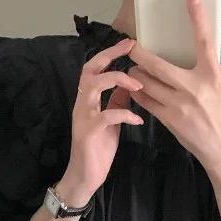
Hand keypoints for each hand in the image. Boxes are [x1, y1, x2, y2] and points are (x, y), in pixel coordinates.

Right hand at [58, 37, 144, 206]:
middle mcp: (82, 103)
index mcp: (88, 99)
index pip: (94, 68)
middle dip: (109, 56)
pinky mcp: (88, 131)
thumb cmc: (98, 148)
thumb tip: (132, 84)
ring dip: (117, 81)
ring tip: (138, 86)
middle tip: (130, 49)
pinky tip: (138, 119)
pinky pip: (106, 115)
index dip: (110, 54)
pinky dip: (125, 114)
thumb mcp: (112, 120)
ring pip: (93, 86)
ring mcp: (83, 116)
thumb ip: (117, 101)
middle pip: (90, 70)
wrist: (85, 176)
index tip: (129, 43)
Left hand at [131, 0, 220, 176]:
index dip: (197, 16)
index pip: (204, 39)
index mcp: (212, 74)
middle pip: (157, 64)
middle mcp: (194, 87)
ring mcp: (179, 104)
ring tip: (134, 70)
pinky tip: (135, 87)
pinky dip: (137, 91)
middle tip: (132, 47)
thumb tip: (200, 51)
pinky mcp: (168, 118)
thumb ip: (214, 65)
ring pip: (146, 82)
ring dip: (136, 73)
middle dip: (140, 54)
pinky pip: (144, 99)